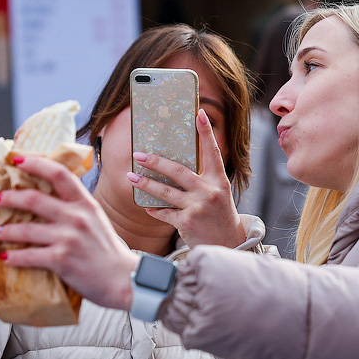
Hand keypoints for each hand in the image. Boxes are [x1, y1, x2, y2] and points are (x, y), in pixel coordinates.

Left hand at [0, 155, 138, 310]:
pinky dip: (14, 257)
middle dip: (9, 197)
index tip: (17, 160)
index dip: (36, 163)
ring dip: (6, 230)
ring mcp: (68, 239)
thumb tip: (48, 198)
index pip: (60, 174)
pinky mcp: (61, 260)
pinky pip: (29, 256)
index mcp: (86, 204)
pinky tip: (5, 257)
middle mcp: (77, 217)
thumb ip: (75, 208)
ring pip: (26, 229)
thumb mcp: (96, 220)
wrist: (123, 279)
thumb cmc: (107, 251)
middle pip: (34, 198)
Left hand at [128, 108, 244, 248]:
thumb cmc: (219, 216)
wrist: (227, 244)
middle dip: (155, 162)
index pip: (212, 151)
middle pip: (177, 170)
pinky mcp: (187, 222)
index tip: (198, 113)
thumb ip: (202, 180)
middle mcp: (209, 191)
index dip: (205, 132)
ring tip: (131, 177)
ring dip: (145, 184)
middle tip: (138, 155)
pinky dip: (153, 209)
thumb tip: (173, 167)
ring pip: (165, 191)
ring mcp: (198, 207)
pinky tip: (146, 206)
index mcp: (219, 180)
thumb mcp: (218, 194)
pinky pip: (164, 212)